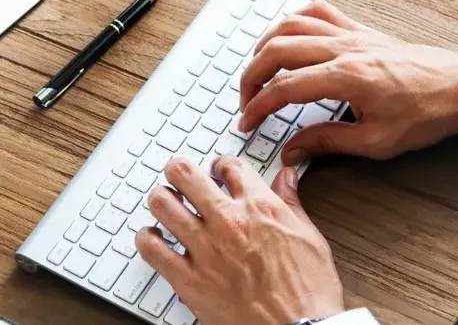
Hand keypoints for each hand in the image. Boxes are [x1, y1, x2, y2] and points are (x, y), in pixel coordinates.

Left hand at [137, 157, 344, 324]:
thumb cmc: (308, 292)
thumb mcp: (310, 237)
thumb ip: (291, 203)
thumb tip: (285, 179)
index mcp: (260, 208)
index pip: (229, 166)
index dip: (220, 165)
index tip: (217, 171)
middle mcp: (228, 222)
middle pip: (185, 174)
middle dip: (179, 170)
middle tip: (180, 177)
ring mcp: (205, 250)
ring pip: (162, 204)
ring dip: (162, 200)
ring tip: (167, 206)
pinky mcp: (189, 280)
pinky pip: (152, 249)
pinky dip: (147, 239)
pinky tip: (154, 239)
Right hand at [238, 0, 457, 164]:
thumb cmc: (427, 114)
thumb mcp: (377, 142)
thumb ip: (328, 142)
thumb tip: (293, 150)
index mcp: (346, 77)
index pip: (285, 88)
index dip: (258, 107)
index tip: (247, 123)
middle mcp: (345, 48)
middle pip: (278, 50)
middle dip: (251, 75)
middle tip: (245, 100)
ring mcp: (352, 34)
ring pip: (292, 25)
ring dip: (266, 45)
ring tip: (257, 70)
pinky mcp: (362, 30)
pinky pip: (319, 11)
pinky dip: (295, 19)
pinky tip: (287, 35)